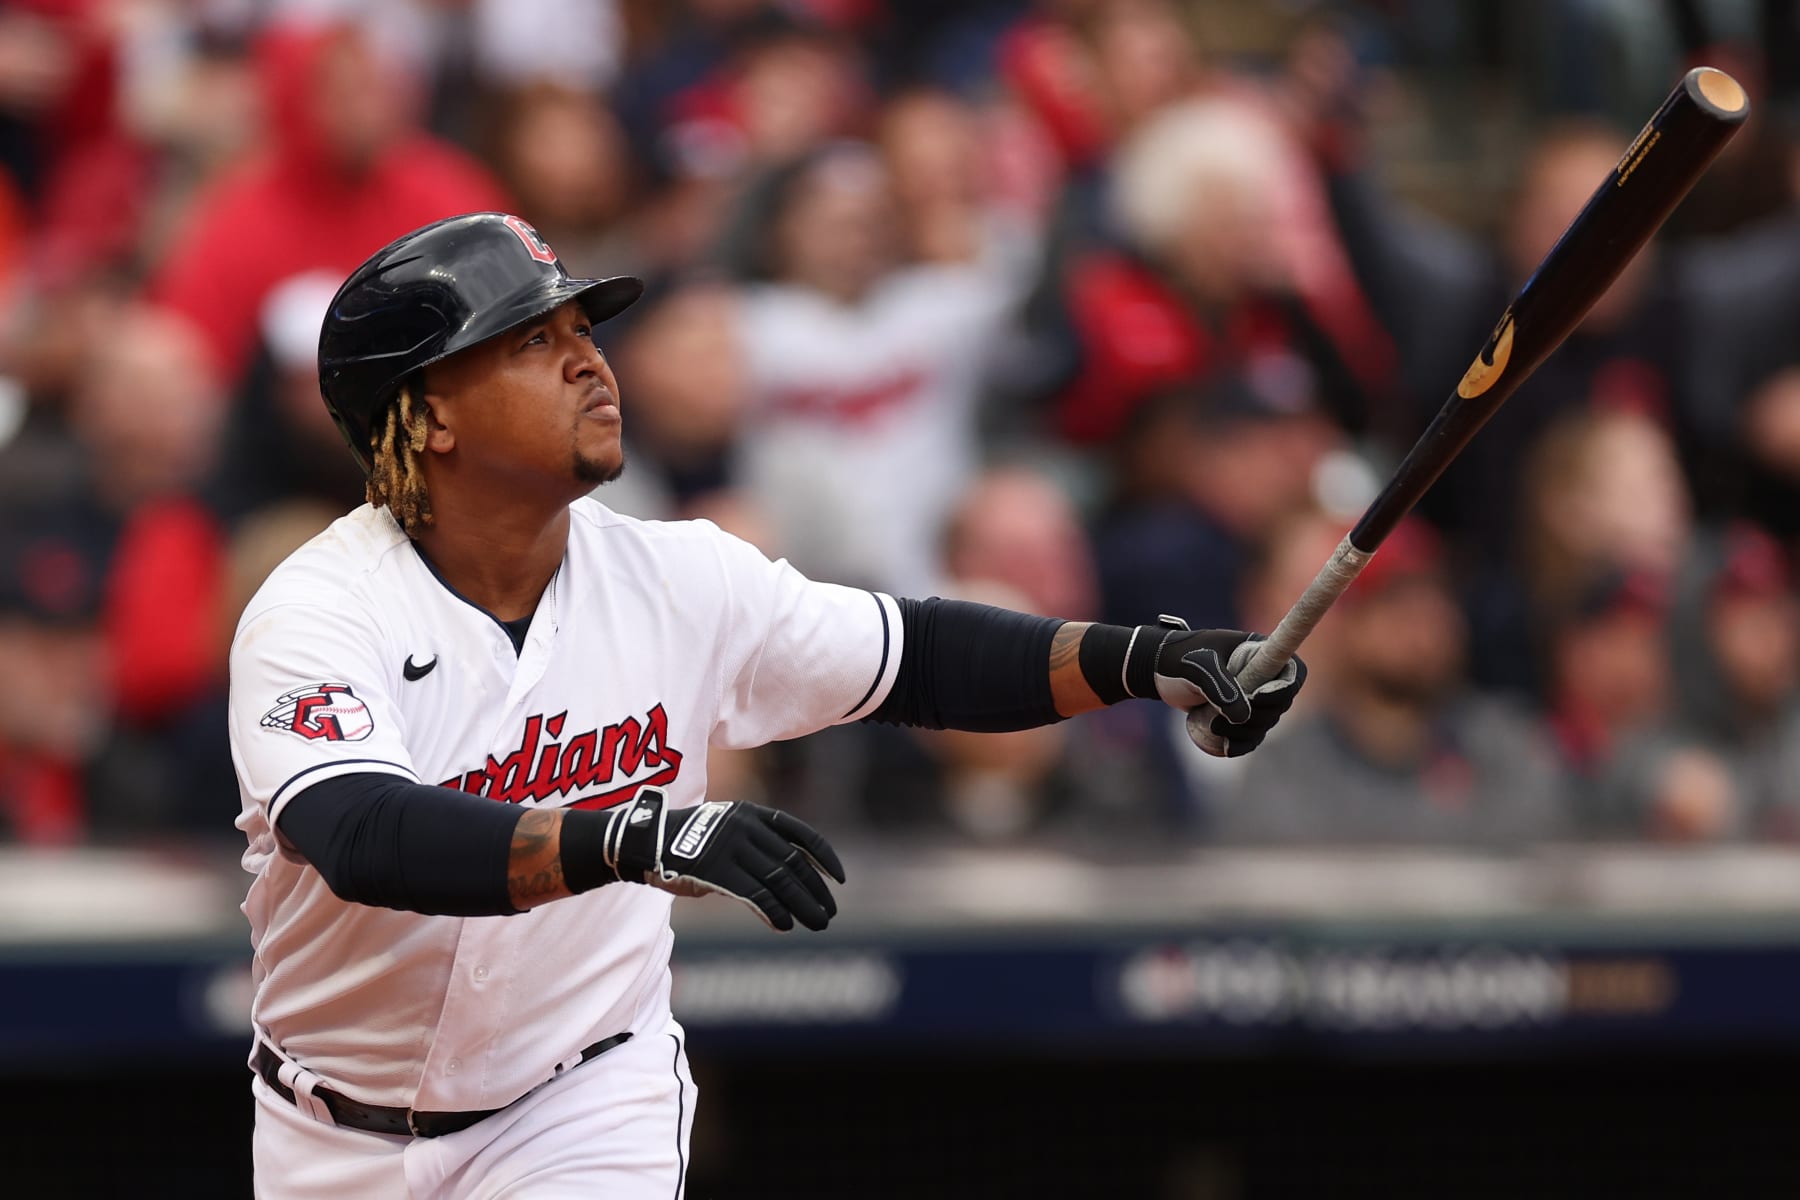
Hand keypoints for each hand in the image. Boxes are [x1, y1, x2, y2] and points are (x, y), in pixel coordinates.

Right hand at [602, 787, 844, 930]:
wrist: (645, 841)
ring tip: (816, 923)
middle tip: (830, 913)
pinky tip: (785, 925)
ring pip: (780, 881)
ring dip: (803, 905)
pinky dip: (775, 911)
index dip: (825, 858)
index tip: (839, 879)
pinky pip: (756, 894)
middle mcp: (747, 828)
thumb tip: (789, 875)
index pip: (801, 836)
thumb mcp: (727, 828)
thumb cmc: (687, 839)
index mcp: (753, 814)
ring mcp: (731, 849)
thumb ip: (757, 845)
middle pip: (794, 864)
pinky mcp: (717, 872)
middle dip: (816, 890)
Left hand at [1142, 619, 1305, 757]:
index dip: (1285, 689)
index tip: (1258, 697)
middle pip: (1281, 704)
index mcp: (1261, 652)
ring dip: (1245, 732)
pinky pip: (1252, 735)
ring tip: (1214, 727)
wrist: (1157, 671)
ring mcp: (1253, 695)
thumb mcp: (1198, 669)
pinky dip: (1241, 743)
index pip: (1293, 672)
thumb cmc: (1177, 660)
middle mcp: (1263, 674)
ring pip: (1266, 723)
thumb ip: (1221, 689)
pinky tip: (1225, 746)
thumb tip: (1244, 717)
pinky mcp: (1240, 714)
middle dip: (1257, 716)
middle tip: (1226, 718)